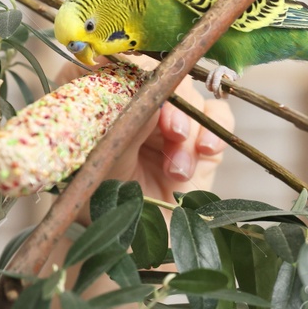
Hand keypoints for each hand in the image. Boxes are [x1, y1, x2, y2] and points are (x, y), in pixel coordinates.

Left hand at [51, 58, 233, 204]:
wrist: (128, 248)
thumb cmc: (98, 203)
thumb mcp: (102, 162)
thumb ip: (123, 125)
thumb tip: (146, 91)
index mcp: (90, 96)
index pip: (106, 60)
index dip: (124, 66)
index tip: (136, 84)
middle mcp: (128, 99)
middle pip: (157, 73)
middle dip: (169, 101)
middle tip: (171, 132)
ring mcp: (165, 117)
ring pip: (190, 94)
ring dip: (189, 127)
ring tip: (177, 168)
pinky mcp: (197, 138)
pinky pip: (217, 116)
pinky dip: (214, 130)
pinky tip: (204, 154)